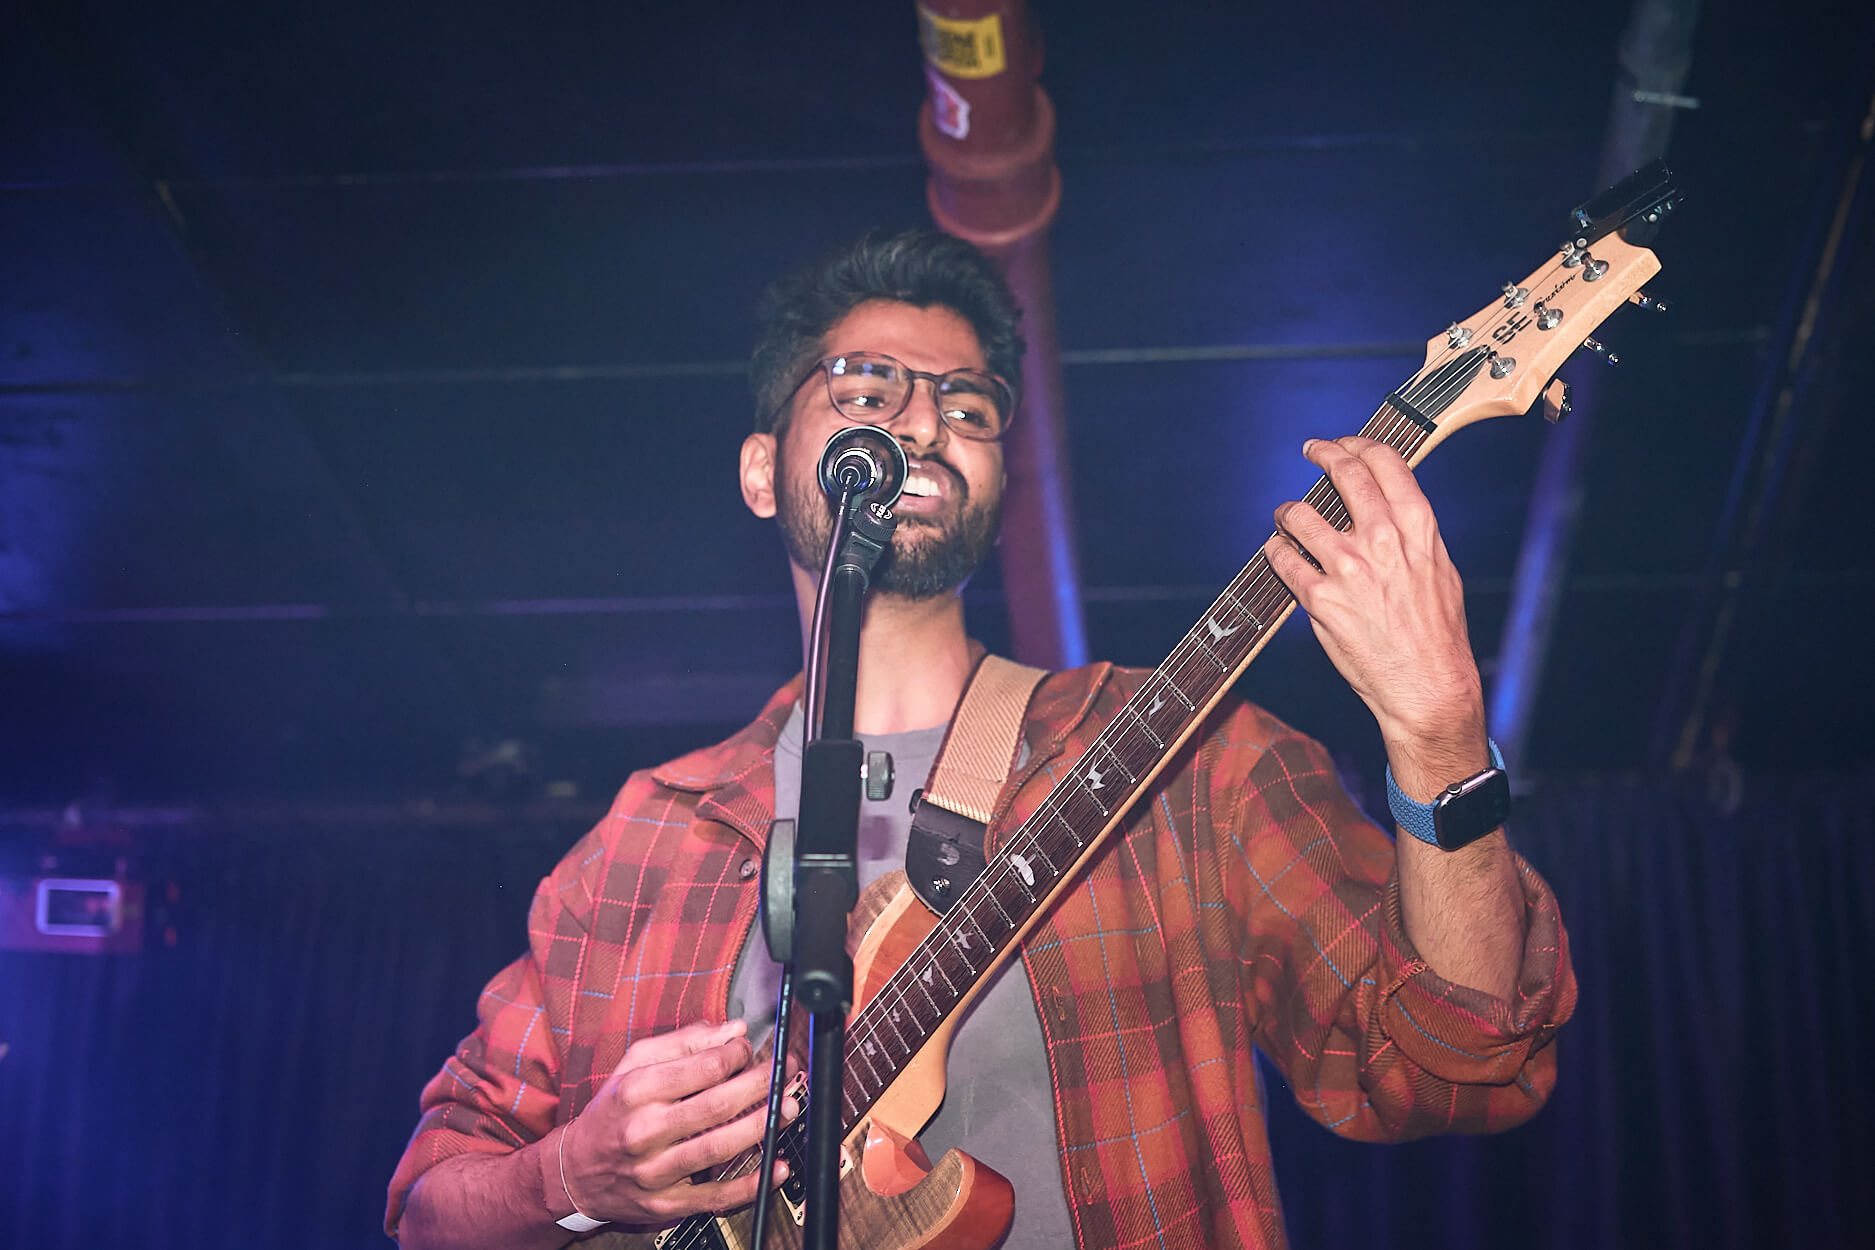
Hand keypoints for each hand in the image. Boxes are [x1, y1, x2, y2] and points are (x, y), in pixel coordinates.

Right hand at [559, 1019, 797, 1226]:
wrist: (576, 1172)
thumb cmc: (613, 1111)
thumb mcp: (634, 1065)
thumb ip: (685, 1042)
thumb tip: (733, 1030)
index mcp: (636, 1091)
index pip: (703, 1067)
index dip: (738, 1055)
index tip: (750, 1050)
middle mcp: (644, 1131)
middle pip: (717, 1105)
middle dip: (761, 1086)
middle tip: (785, 1074)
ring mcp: (655, 1171)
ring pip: (720, 1147)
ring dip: (763, 1126)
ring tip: (788, 1109)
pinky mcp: (666, 1203)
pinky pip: (716, 1197)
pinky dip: (752, 1184)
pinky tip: (778, 1167)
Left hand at [1261, 437, 1485, 789]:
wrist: (1427, 686)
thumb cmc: (1437, 633)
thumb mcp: (1440, 569)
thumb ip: (1413, 533)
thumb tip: (1389, 506)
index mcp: (1418, 528)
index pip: (1385, 463)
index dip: (1359, 444)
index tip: (1345, 443)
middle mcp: (1382, 540)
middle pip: (1344, 473)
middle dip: (1323, 453)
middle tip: (1311, 450)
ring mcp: (1348, 568)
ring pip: (1301, 514)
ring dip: (1288, 510)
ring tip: (1285, 515)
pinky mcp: (1320, 599)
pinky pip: (1283, 560)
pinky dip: (1276, 551)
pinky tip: (1278, 551)